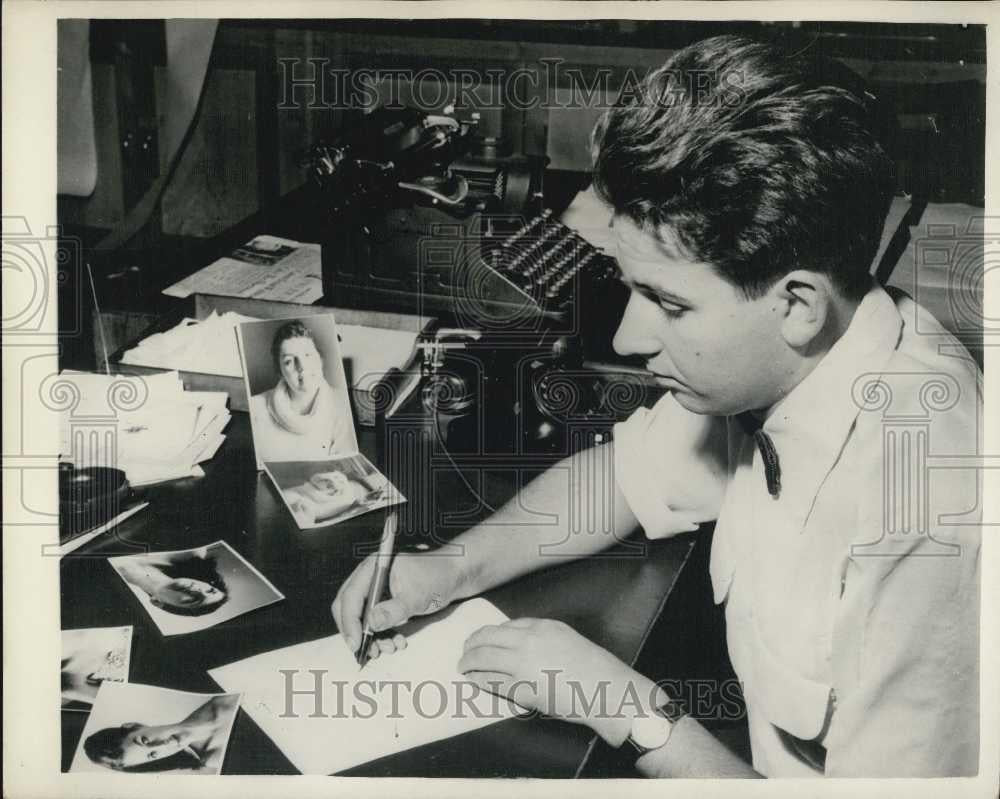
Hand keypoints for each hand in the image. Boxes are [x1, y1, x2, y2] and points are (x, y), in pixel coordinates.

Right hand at [331, 551, 462, 656]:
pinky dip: (382, 633)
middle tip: (366, 651)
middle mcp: (370, 576)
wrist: (455, 574)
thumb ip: (394, 610)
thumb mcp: (417, 596)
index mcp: (374, 568)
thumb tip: (371, 622)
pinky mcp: (384, 599)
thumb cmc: (438, 577)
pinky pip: (374, 619)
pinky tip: (396, 642)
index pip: (351, 596)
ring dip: (372, 636)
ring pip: (361, 616)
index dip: (350, 622)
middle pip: (348, 606)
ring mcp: (376, 588)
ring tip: (389, 648)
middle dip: (357, 631)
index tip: (356, 644)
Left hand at [458, 618, 661, 745]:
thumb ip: (541, 637)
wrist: (605, 689)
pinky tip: (473, 679)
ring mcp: (523, 665)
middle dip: (472, 644)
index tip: (482, 638)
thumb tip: (517, 644)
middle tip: (465, 650)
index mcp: (542, 627)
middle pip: (488, 638)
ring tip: (463, 665)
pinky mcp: (522, 689)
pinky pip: (492, 682)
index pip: (506, 626)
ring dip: (469, 661)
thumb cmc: (592, 668)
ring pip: (484, 658)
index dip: (489, 634)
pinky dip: (478, 679)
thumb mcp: (566, 639)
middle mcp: (529, 641)